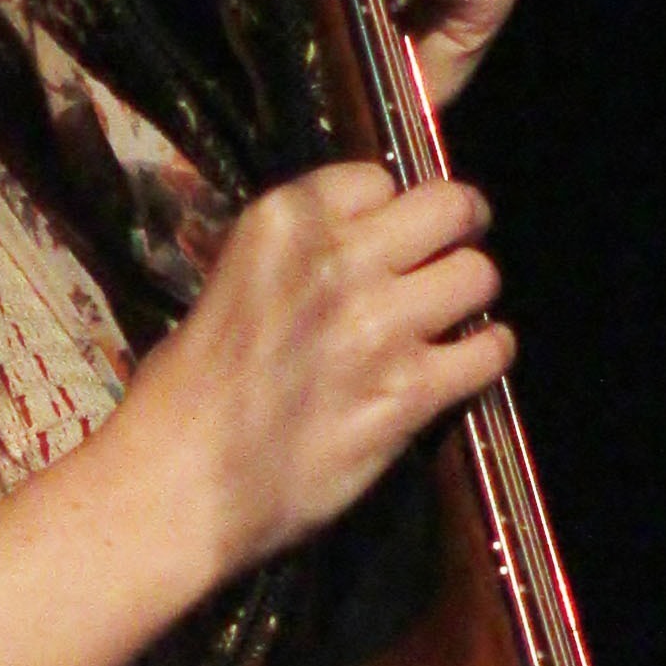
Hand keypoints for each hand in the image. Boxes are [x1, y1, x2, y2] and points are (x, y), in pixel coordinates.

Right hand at [110, 160, 509, 587]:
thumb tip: (347, 261)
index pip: (376, 178)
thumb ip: (289, 263)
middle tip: (447, 257)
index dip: (387, 210)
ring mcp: (381, 326)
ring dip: (468, 296)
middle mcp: (339, 259)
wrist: (176, 487)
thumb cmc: (180, 399)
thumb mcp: (225, 287)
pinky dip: (485, 356)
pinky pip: (489, 351)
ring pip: (478, 275)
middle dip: (456, 229)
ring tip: (449, 321)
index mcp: (282, 222)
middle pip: (450, 207)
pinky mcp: (410, 393)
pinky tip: (461, 369)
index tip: (382, 237)